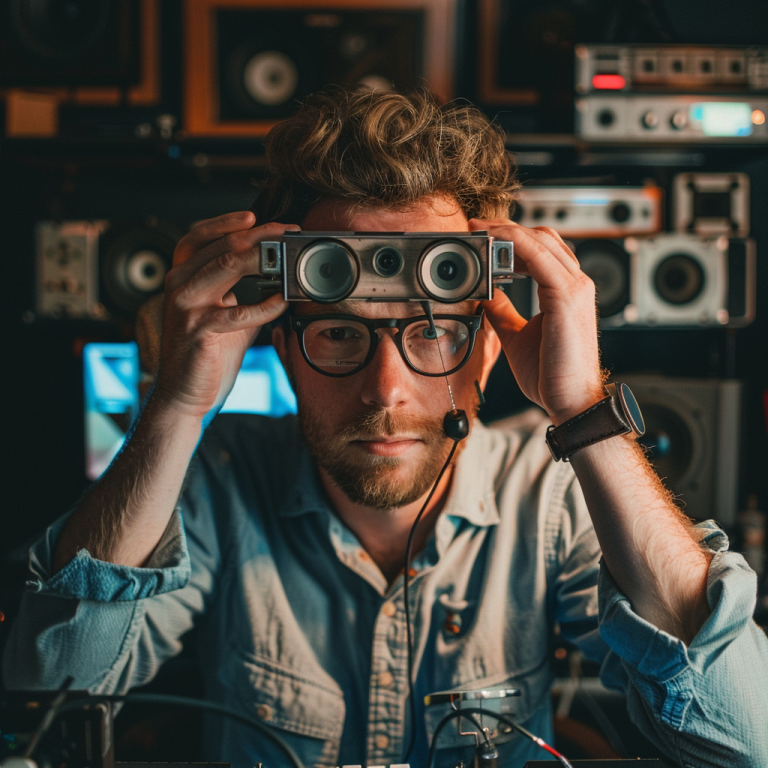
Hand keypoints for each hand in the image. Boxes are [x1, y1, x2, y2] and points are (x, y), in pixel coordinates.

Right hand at [153, 211, 296, 419]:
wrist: (185, 394)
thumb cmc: (207, 355)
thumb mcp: (227, 316)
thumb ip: (245, 294)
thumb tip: (281, 276)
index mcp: (182, 277)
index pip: (201, 235)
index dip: (230, 222)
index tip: (261, 218)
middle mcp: (178, 285)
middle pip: (220, 246)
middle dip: (259, 235)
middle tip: (287, 233)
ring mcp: (185, 307)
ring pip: (226, 267)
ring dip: (263, 258)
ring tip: (288, 258)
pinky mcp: (198, 330)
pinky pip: (238, 311)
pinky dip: (266, 305)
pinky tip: (283, 301)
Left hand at [471, 219, 604, 424]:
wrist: (570, 401)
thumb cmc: (552, 375)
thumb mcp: (515, 335)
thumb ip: (502, 311)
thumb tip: (486, 295)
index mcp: (566, 291)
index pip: (541, 249)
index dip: (512, 238)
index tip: (482, 237)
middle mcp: (576, 284)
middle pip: (542, 238)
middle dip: (506, 228)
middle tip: (476, 227)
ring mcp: (575, 287)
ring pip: (540, 241)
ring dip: (506, 231)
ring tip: (479, 230)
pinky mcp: (567, 296)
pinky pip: (538, 256)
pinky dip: (514, 244)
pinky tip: (493, 243)